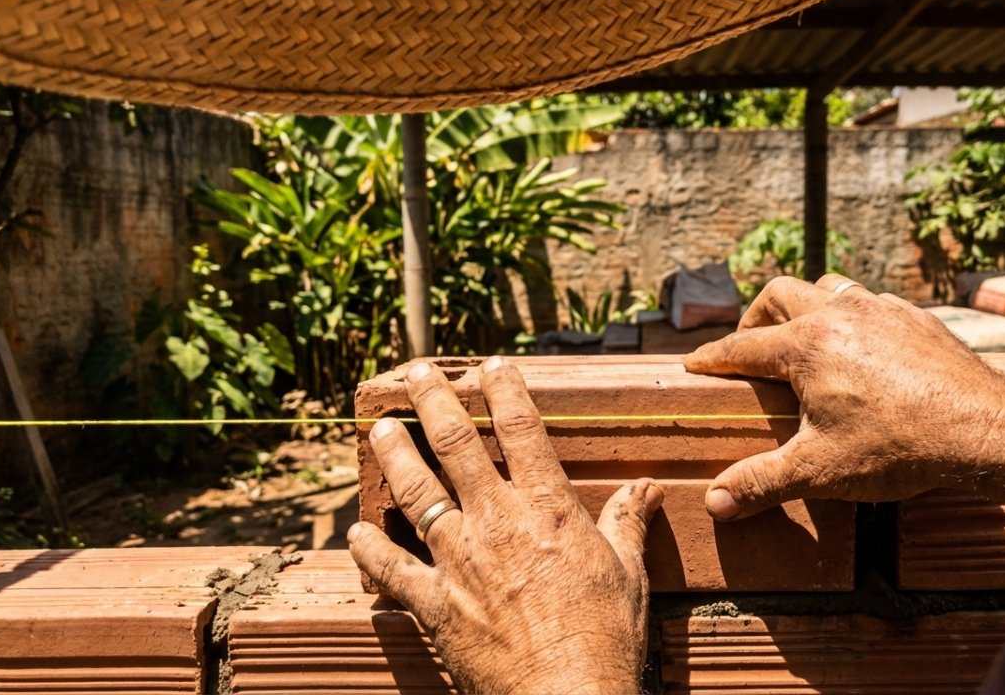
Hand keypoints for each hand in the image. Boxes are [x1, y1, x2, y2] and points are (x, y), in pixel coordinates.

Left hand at [349, 356, 661, 693]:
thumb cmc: (606, 638)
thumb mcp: (629, 573)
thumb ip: (628, 523)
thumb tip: (647, 488)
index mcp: (548, 509)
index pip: (522, 430)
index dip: (505, 391)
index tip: (493, 366)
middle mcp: (497, 523)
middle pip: (456, 445)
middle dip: (433, 402)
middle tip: (416, 373)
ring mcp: (460, 562)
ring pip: (417, 493)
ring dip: (395, 455)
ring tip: (379, 428)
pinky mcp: (434, 605)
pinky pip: (391, 570)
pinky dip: (371, 550)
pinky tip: (357, 533)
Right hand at [684, 275, 1004, 529]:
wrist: (984, 427)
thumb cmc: (899, 447)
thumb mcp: (820, 471)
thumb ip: (762, 483)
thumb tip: (714, 503)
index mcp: (806, 346)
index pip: (741, 347)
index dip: (712, 358)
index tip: (693, 365)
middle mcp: (838, 315)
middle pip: (778, 294)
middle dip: (754, 318)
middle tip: (749, 348)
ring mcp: (880, 310)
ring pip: (827, 286)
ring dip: (806, 305)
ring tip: (802, 338)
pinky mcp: (915, 317)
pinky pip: (871, 301)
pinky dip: (852, 316)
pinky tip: (861, 347)